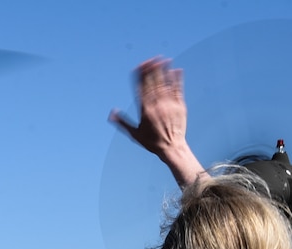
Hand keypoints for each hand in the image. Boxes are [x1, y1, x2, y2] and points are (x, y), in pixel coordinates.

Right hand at [110, 57, 205, 186]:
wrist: (171, 147)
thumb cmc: (151, 142)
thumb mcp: (134, 133)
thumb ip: (122, 122)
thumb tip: (111, 113)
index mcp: (144, 110)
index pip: (141, 89)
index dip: (140, 76)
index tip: (139, 66)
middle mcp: (156, 105)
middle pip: (153, 83)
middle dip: (151, 70)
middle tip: (151, 58)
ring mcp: (169, 105)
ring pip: (165, 84)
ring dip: (164, 71)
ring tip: (163, 59)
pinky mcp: (180, 106)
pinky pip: (178, 90)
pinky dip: (177, 79)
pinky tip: (176, 70)